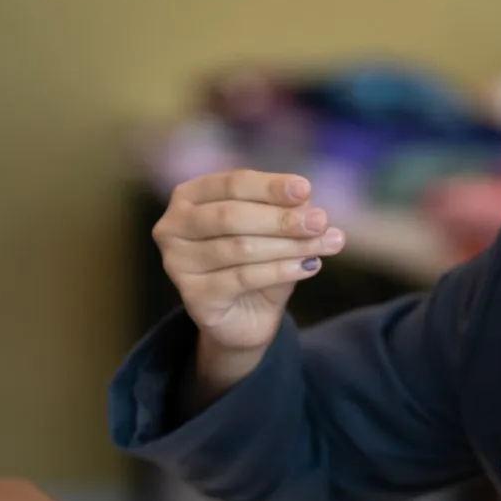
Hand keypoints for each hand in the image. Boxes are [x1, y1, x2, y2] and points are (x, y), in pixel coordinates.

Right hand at [152, 168, 344, 364]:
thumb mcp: (276, 231)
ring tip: (328, 244)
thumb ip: (286, 213)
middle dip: (281, 218)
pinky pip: (242, 278)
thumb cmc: (258, 262)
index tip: (305, 189)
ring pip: (240, 248)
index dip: (269, 186)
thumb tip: (307, 203)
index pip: (231, 184)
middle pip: (231, 215)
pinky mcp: (192, 295)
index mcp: (190, 197)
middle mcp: (173, 226)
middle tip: (321, 221)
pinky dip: (281, 270)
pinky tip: (309, 267)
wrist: (246, 317)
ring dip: (289, 245)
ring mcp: (177, 262)